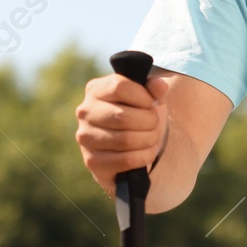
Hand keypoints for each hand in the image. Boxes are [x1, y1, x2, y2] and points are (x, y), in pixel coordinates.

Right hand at [75, 72, 171, 197]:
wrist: (127, 148)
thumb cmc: (137, 116)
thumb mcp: (147, 98)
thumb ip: (154, 88)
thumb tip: (160, 86)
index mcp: (96, 90)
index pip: (119, 87)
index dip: (143, 96)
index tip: (151, 103)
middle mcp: (86, 112)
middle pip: (123, 116)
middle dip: (149, 122)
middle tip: (154, 124)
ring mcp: (86, 137)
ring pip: (126, 140)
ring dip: (148, 140)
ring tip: (152, 138)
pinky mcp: (92, 161)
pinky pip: (126, 160)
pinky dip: (144, 156)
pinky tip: (147, 152)